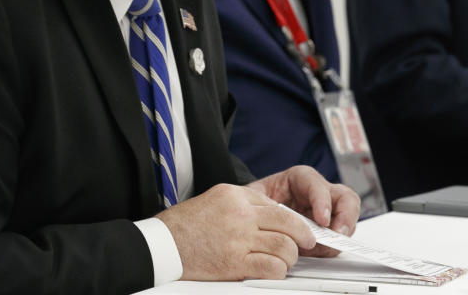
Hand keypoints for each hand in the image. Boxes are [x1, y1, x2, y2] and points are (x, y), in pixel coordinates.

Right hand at [155, 183, 314, 280]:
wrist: (162, 244)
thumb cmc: (186, 224)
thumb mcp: (216, 198)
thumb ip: (244, 202)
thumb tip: (271, 211)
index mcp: (236, 196)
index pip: (277, 206)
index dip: (294, 221)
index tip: (300, 230)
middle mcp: (240, 214)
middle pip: (288, 224)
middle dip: (302, 236)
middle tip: (305, 243)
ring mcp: (238, 239)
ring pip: (285, 246)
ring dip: (290, 256)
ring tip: (285, 260)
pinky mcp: (234, 263)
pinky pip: (271, 268)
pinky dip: (278, 272)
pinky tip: (273, 271)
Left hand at [247, 165, 360, 257]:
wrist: (255, 211)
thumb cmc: (256, 199)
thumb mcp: (253, 196)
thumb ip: (261, 204)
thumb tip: (268, 216)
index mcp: (300, 179)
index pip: (318, 185)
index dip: (322, 201)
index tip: (321, 220)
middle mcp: (318, 193)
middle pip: (345, 197)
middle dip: (345, 216)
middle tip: (337, 234)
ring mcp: (326, 210)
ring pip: (349, 216)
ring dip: (344, 232)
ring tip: (330, 246)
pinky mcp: (327, 228)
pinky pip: (340, 235)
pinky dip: (335, 245)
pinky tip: (323, 251)